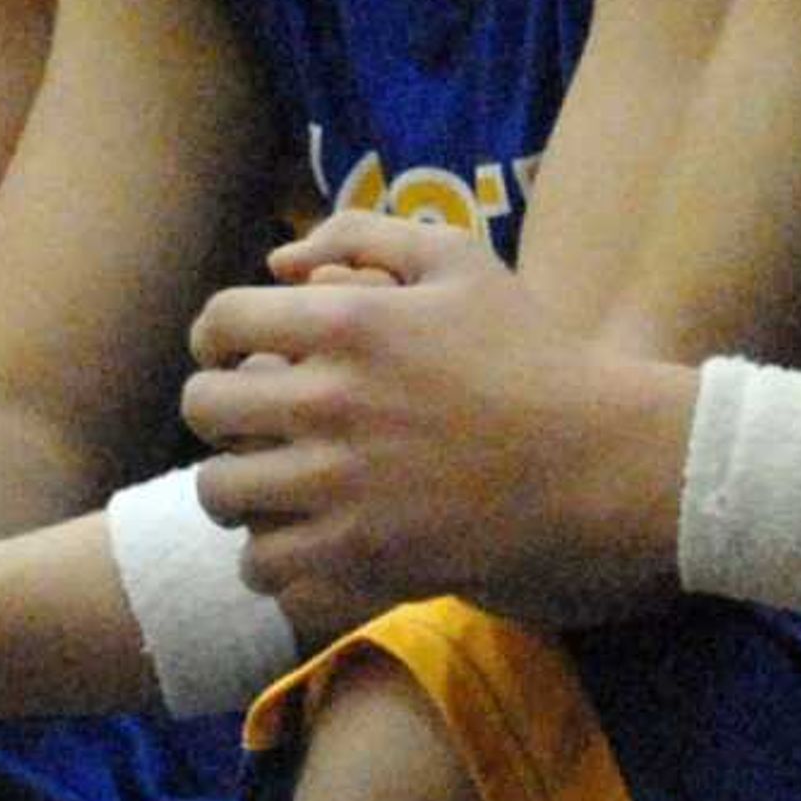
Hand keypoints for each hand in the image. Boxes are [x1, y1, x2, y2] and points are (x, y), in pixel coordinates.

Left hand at [181, 210, 690, 627]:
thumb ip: (362, 235)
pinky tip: (300, 541)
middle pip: (204, 409)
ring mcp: (341, 485)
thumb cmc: (532, 353)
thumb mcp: (460, 259)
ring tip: (267, 486)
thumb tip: (280, 261)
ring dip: (235, 488)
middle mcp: (331, 402)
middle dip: (215, 411)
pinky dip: (270, 558)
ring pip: (221, 495)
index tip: (230, 356)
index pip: (219, 323)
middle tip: (248, 423)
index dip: (213, 339)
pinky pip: (265, 566)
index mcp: (349, 321)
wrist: (596, 461)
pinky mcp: (361, 556)